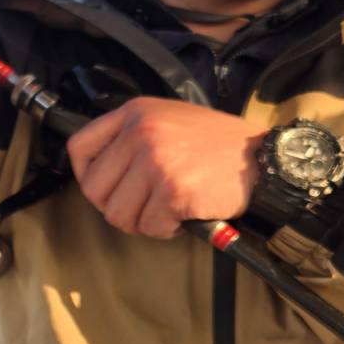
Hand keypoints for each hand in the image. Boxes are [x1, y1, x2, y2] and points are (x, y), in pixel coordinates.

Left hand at [67, 98, 264, 239]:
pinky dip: (166, 230)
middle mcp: (140, 133)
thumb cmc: (217, 146)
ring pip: (118, 214)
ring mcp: (155, 161)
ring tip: (168, 210)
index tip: (108, 188)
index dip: (88, 176)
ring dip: (143, 222)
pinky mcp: (172, 190)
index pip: (80, 147)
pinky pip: (148, 227)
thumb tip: (99, 173)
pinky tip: (185, 214)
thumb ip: (132, 138)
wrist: (263, 160)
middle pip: (94, 190)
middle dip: (118, 207)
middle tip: (145, 206)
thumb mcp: (169, 121)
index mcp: (135, 113)